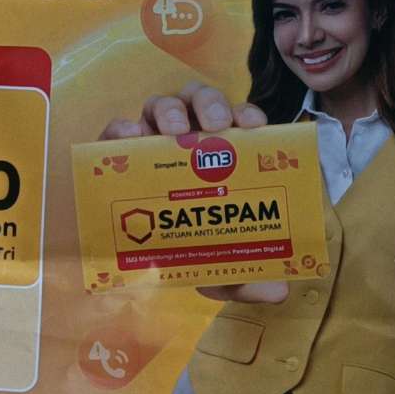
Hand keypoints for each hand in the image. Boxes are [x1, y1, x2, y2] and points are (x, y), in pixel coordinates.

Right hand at [98, 82, 286, 304]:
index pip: (238, 122)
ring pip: (162, 104)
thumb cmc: (188, 253)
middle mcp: (187, 141)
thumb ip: (247, 278)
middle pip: (201, 101)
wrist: (137, 264)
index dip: (248, 115)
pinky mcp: (115, 154)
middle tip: (217, 127)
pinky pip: (117, 130)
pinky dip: (124, 128)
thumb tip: (279, 292)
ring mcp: (150, 143)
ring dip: (171, 109)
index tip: (255, 126)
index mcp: (220, 157)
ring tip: (175, 131)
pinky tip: (132, 136)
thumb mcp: (219, 270)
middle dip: (211, 104)